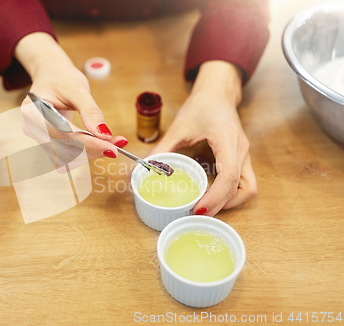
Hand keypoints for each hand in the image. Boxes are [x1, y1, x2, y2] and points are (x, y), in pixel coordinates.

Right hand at [15, 32, 127, 159]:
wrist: (51, 75)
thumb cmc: (61, 78)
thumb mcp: (77, 88)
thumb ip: (90, 111)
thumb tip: (104, 134)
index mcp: (33, 111)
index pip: (62, 134)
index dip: (88, 144)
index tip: (111, 147)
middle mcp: (33, 128)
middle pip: (65, 148)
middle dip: (93, 149)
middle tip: (118, 145)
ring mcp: (40, 137)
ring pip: (69, 155)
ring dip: (92, 152)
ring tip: (114, 143)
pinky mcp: (49, 142)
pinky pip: (69, 152)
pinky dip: (87, 150)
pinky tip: (102, 144)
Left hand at [150, 61, 257, 215]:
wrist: (217, 92)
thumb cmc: (201, 105)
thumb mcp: (178, 127)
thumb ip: (162, 149)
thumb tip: (141, 170)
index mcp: (226, 139)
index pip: (229, 175)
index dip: (215, 197)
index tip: (197, 209)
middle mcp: (240, 149)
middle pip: (241, 187)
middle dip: (221, 205)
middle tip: (197, 214)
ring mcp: (245, 154)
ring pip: (248, 188)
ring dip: (231, 202)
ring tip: (207, 208)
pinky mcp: (242, 158)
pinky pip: (245, 183)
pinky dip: (232, 194)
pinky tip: (213, 197)